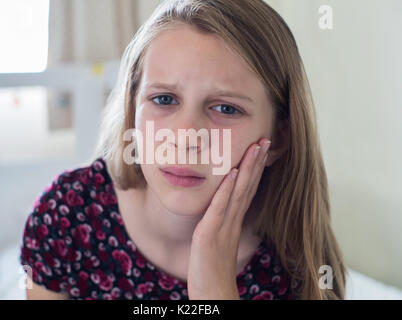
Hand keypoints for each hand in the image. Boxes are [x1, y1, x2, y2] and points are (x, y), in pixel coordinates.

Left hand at [187, 138, 270, 299]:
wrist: (213, 294)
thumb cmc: (213, 270)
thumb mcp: (218, 243)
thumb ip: (222, 226)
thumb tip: (223, 212)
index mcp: (233, 222)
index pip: (247, 190)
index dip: (255, 169)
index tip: (261, 150)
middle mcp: (232, 221)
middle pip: (247, 186)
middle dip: (256, 162)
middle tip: (265, 139)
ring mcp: (223, 227)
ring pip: (238, 193)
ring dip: (247, 169)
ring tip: (255, 147)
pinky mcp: (210, 235)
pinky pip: (220, 209)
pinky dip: (226, 190)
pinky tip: (231, 173)